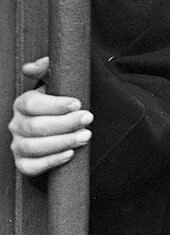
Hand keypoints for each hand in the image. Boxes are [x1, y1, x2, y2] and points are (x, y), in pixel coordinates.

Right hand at [8, 56, 91, 176]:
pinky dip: (50, 162)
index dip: (55, 105)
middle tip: (87, 119)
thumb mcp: (55, 81)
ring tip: (85, 136)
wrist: (61, 124)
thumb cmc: (59, 101)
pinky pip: (30, 167)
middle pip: (35, 127)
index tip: (77, 104)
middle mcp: (16, 124)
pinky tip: (70, 154)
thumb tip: (31, 67)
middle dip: (65, 124)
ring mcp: (18, 144)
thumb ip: (47, 68)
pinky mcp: (23, 162)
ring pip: (34, 147)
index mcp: (22, 104)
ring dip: (62, 142)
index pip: (32, 104)